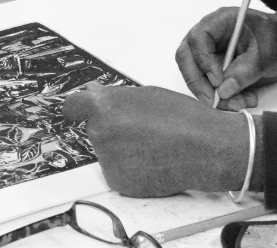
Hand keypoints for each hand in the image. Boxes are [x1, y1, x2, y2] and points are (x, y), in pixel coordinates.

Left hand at [63, 83, 249, 196]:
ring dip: (122, 149)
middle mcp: (99, 133)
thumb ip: (116, 96)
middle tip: (140, 127)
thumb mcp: (147, 94)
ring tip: (152, 144)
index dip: (79, 108)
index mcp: (104, 107)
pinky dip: (130, 168)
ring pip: (107, 151)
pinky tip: (152, 161)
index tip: (83, 110)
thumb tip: (94, 94)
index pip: (72, 107)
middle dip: (111, 127)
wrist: (204, 149)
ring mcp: (107, 160)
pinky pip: (118, 171)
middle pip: (95, 129)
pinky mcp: (117, 182)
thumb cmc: (181, 117)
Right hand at [175, 3, 276, 109]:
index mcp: (220, 22)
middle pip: (187, 58)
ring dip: (215, 96)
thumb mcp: (266, 54)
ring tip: (243, 102)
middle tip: (213, 101)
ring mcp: (210, 53)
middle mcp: (210, 36)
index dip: (203, 61)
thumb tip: (223, 90)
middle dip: (199, 83)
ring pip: (197, 76)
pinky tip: (246, 99)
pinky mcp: (215, 70)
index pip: (198, 39)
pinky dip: (225, 99)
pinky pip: (210, 87)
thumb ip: (245, 71)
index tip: (218, 81)